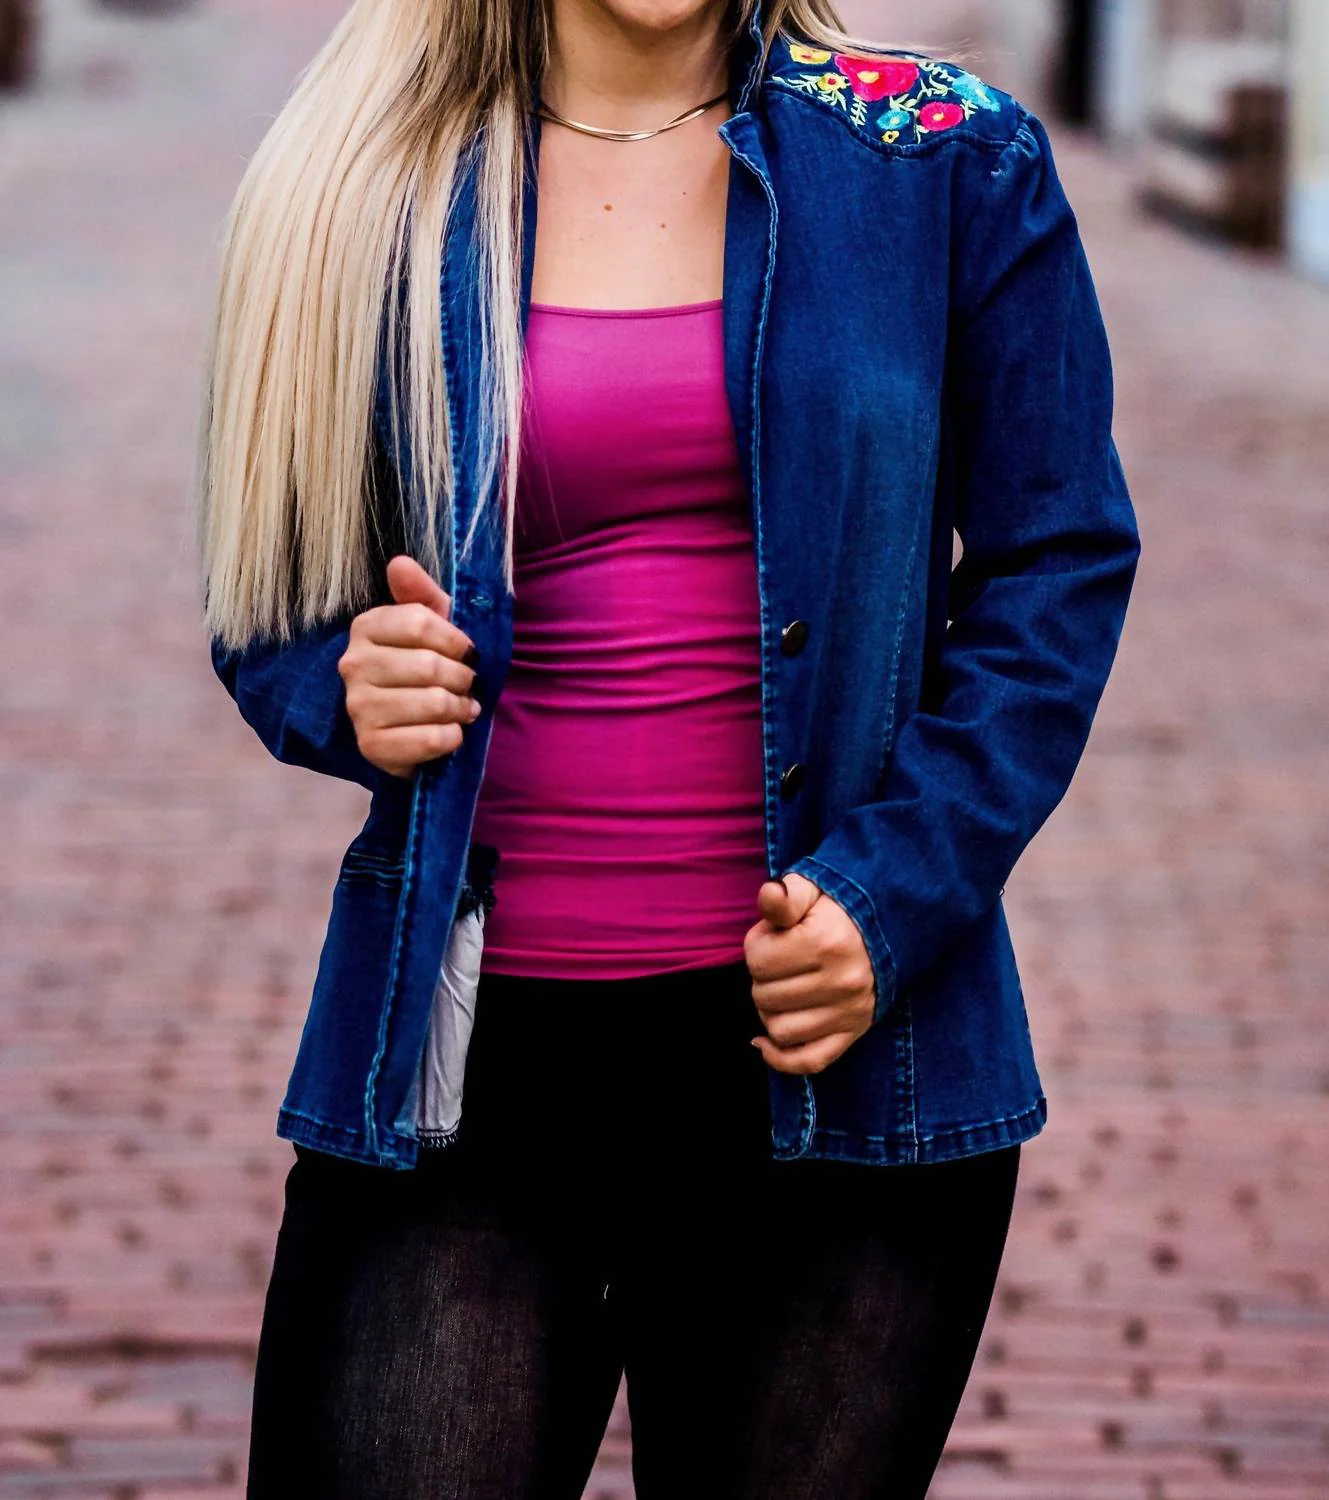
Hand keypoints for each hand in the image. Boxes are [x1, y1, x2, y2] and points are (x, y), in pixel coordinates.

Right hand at [338, 555, 481, 778]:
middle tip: (467, 685)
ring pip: (434, 703)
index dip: (456, 639)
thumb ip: (420, 594)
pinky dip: (452, 737)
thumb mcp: (427, 627)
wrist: (403, 727)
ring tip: (463, 708)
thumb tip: (400, 563)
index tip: (467, 652)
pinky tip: (451, 732)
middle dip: (462, 678)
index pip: (421, 622)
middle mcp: (353, 665)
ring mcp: (358, 707)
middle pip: (430, 665)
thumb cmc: (421, 667)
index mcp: (366, 628)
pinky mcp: (371, 746)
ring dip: (461, 708)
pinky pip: (431, 739)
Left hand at [744, 872, 876, 1074]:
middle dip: (762, 978)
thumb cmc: (838, 909)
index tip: (773, 937)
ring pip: (780, 1030)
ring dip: (770, 1012)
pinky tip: (765, 1043)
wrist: (889, 927)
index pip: (757, 960)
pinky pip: (809, 1061)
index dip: (756, 946)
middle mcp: (839, 981)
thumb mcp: (812, 890)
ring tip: (782, 990)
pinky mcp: (854, 1032)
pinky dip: (781, 1058)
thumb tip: (768, 894)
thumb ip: (785, 895)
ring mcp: (848, 1011)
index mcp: (824, 943)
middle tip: (780, 963)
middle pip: (764, 996)